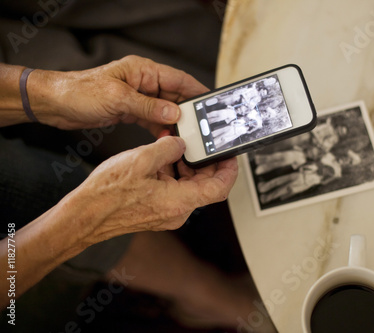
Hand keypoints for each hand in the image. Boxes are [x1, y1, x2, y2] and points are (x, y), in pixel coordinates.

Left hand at [29, 55, 207, 135]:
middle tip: (199, 127)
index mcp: (143, 71)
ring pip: (164, 110)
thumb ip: (149, 106)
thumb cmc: (81, 92)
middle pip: (174, 97)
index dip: (196, 91)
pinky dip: (160, 129)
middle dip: (187, 112)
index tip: (210, 103)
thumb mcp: (118, 99)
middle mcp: (143, 82)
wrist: (56, 103)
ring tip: (185, 136)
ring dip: (173, 123)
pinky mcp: (130, 111)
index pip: (178, 80)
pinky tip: (165, 139)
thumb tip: (175, 113)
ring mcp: (138, 97)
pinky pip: (152, 120)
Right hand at [65, 135, 237, 243]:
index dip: (229, 170)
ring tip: (173, 147)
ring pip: (188, 186)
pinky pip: (173, 190)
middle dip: (203, 163)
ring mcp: (166, 213)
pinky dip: (171, 173)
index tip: (230, 156)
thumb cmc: (107, 195)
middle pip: (204, 185)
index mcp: (180, 201)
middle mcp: (177, 211)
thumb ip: (168, 149)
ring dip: (184, 166)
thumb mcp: (141, 160)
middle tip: (198, 145)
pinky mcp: (156, 211)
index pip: (219, 188)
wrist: (85, 215)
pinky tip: (159, 159)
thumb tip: (180, 144)